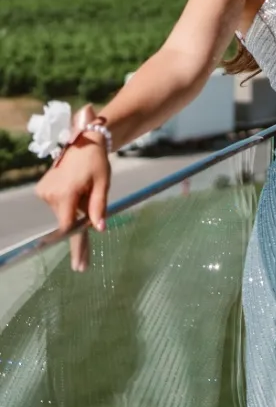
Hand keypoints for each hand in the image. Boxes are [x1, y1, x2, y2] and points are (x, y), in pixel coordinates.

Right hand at [35, 137, 110, 271]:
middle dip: (77, 230)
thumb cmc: (97, 162)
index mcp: (65, 194)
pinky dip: (67, 202)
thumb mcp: (103, 184)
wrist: (82, 142)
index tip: (80, 264)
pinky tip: (74, 186)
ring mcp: (43, 192)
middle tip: (82, 261)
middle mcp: (50, 195)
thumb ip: (99, 206)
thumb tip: (99, 229)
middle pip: (66, 221)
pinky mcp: (42, 190)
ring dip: (74, 209)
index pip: (68, 227)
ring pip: (63, 213)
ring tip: (83, 187)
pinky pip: (58, 205)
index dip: (76, 245)